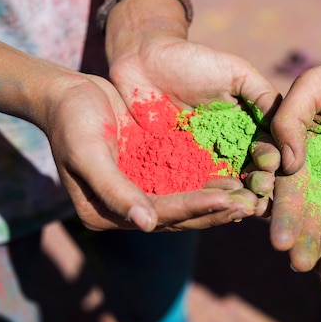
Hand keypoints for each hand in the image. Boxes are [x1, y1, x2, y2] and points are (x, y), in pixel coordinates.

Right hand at [43, 72, 259, 231]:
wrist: (69, 95)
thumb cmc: (72, 122)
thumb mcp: (88, 154)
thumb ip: (115, 190)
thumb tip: (147, 225)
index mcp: (106, 214)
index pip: (159, 215)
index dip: (195, 208)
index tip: (229, 201)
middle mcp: (128, 208)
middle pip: (179, 215)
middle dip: (216, 210)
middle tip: (251, 204)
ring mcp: (142, 190)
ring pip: (188, 200)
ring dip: (219, 199)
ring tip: (251, 194)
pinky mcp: (154, 171)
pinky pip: (187, 180)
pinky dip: (211, 180)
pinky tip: (237, 175)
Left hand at [108, 34, 281, 213]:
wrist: (145, 60)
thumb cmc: (195, 61)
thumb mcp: (237, 74)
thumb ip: (264, 98)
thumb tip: (292, 129)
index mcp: (247, 131)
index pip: (266, 152)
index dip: (271, 161)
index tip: (273, 167)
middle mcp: (228, 152)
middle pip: (247, 176)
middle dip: (255, 188)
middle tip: (259, 197)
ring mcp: (200, 163)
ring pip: (221, 187)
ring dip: (231, 199)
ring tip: (239, 209)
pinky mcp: (171, 170)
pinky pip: (186, 188)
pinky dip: (198, 200)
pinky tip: (207, 207)